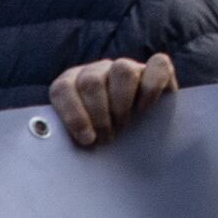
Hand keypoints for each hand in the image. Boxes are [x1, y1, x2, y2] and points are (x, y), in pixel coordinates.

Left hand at [49, 55, 181, 148]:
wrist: (142, 140)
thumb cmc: (106, 141)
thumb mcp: (85, 138)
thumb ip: (71, 138)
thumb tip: (59, 153)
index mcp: (73, 84)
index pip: (62, 88)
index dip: (72, 114)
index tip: (86, 139)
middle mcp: (99, 71)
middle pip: (91, 81)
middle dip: (99, 115)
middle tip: (107, 138)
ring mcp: (128, 67)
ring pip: (122, 70)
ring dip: (121, 103)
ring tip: (124, 126)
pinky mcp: (158, 70)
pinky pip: (157, 65)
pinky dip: (152, 87)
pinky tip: (146, 108)